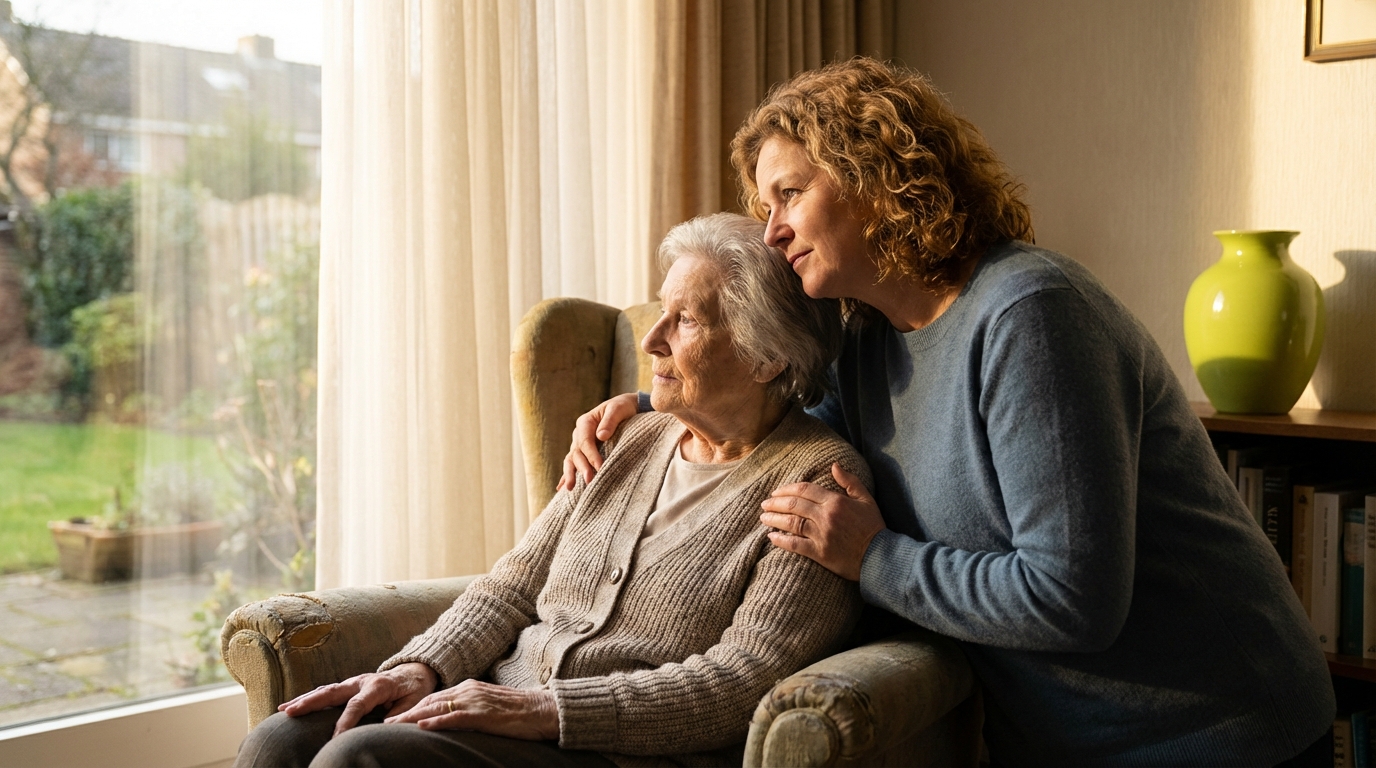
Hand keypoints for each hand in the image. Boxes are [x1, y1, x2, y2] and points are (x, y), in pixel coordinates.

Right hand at [277, 662, 437, 736]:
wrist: (415, 672)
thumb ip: (401, 715)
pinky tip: (290, 706)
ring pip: (325, 690)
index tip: (335, 739)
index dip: (345, 722)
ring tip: (283, 710)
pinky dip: (309, 698)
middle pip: (332, 691)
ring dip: (304, 700)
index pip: (357, 705)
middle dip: (311, 702)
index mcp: (379, 685)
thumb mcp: (415, 702)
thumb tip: (386, 729)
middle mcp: (361, 680)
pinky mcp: (348, 686)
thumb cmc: (415, 689)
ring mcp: (352, 682)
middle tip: (290, 713)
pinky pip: (326, 692)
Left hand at [384, 679, 559, 740]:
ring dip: (412, 718)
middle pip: (430, 701)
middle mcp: (469, 690)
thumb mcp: (491, 708)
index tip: (397, 716)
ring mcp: (475, 701)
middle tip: (384, 722)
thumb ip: (472, 711)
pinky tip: (421, 726)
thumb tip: (457, 722)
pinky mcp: (482, 714)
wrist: (543, 711)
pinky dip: (435, 721)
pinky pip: (453, 717)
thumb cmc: (520, 713)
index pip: (435, 697)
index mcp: (471, 688)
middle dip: (406, 712)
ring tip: (392, 726)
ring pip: (436, 707)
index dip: (414, 707)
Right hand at [557, 392, 639, 490]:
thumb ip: (610, 421)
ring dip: (570, 474)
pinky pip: (573, 464)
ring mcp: (579, 444)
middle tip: (590, 480)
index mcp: (585, 422)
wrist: (626, 409)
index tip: (600, 467)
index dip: (591, 455)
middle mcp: (579, 434)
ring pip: (571, 460)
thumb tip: (601, 436)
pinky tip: (561, 487)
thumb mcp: (618, 409)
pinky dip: (566, 475)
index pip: (585, 441)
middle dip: (582, 467)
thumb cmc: (622, 408)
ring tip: (570, 488)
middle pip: (577, 453)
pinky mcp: (583, 453)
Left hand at [759, 463, 885, 580]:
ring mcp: (821, 535)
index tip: (776, 492)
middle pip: (793, 505)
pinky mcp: (819, 553)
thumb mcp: (866, 499)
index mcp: (835, 501)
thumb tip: (834, 465)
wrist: (880, 556)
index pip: (804, 490)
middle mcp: (826, 516)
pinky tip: (771, 537)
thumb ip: (849, 481)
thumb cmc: (873, 527)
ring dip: (774, 519)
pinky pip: (795, 545)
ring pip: (791, 523)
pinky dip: (781, 540)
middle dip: (775, 503)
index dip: (787, 489)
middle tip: (764, 504)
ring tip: (763, 517)